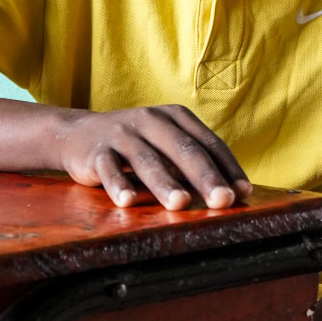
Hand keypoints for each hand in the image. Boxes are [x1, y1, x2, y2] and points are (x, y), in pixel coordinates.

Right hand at [55, 105, 250, 208]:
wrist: (78, 133)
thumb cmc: (137, 145)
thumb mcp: (167, 145)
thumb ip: (194, 164)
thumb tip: (236, 193)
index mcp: (176, 117)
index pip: (209, 143)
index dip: (227, 168)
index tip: (242, 193)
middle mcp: (151, 120)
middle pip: (183, 150)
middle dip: (205, 177)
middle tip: (223, 200)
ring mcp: (123, 133)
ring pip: (147, 160)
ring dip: (164, 183)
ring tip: (180, 203)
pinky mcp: (96, 150)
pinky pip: (109, 168)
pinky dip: (118, 184)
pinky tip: (127, 201)